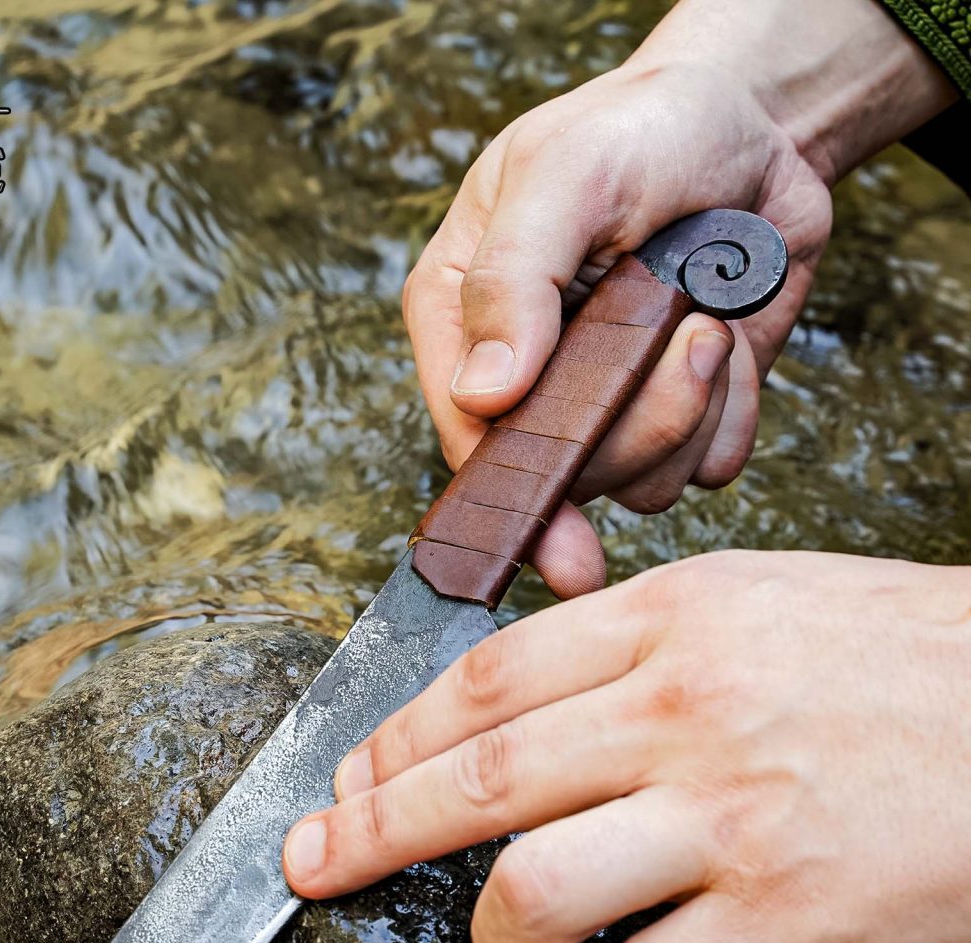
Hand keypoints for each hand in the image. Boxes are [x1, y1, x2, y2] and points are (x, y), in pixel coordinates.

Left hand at [283, 551, 970, 942]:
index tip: (347, 775)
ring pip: (536, 889)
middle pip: (476, 779)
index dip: (395, 736)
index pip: (485, 680)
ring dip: (498, 936)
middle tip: (311, 862)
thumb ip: (636, 645)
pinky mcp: (790, 921)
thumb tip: (518, 711)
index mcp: (673, 619)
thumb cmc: (910, 661)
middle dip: (369, 828)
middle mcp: (686, 710)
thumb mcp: (761, 602)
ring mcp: (733, 817)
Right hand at [408, 0, 954, 597]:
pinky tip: (732, 337)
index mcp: (463, 321)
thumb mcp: (565, 176)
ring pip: (641, 482)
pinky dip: (735, 410)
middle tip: (690, 334)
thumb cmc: (643, 130)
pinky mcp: (676, 411)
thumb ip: (513, 279)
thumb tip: (484, 396)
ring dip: (696, 408)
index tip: (560, 542)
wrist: (755, 125)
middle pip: (568, 474)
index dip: (519, 489)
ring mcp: (602, 404)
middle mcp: (526, 378)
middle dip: (642, 422)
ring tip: (709, 317)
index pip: (471, 438)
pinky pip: (707, 464)